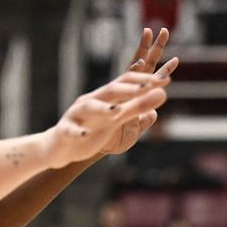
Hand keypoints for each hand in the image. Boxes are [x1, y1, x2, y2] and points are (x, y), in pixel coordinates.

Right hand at [43, 48, 174, 168]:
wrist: (61, 146)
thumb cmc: (92, 131)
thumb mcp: (118, 120)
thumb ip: (138, 107)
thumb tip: (162, 94)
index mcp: (106, 97)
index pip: (127, 82)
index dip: (145, 80)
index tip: (166, 79)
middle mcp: (92, 100)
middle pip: (111, 90)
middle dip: (130, 88)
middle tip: (147, 86)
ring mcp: (77, 114)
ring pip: (90, 107)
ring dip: (103, 108)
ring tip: (116, 112)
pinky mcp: (66, 131)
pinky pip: (71, 131)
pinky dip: (78, 132)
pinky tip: (85, 136)